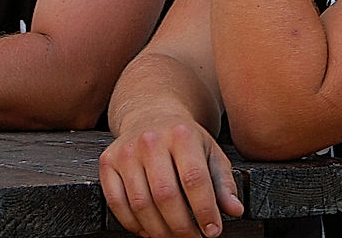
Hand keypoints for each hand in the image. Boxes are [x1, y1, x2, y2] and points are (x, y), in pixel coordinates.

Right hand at [99, 117, 243, 237]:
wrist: (151, 115)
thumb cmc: (185, 140)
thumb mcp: (211, 153)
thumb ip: (223, 183)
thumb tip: (235, 210)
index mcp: (181, 134)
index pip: (194, 179)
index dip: (205, 211)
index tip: (212, 231)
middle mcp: (150, 140)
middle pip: (165, 195)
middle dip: (182, 227)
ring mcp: (125, 151)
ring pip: (140, 204)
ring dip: (159, 230)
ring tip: (174, 236)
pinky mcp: (107, 162)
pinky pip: (116, 203)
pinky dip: (133, 224)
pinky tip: (149, 229)